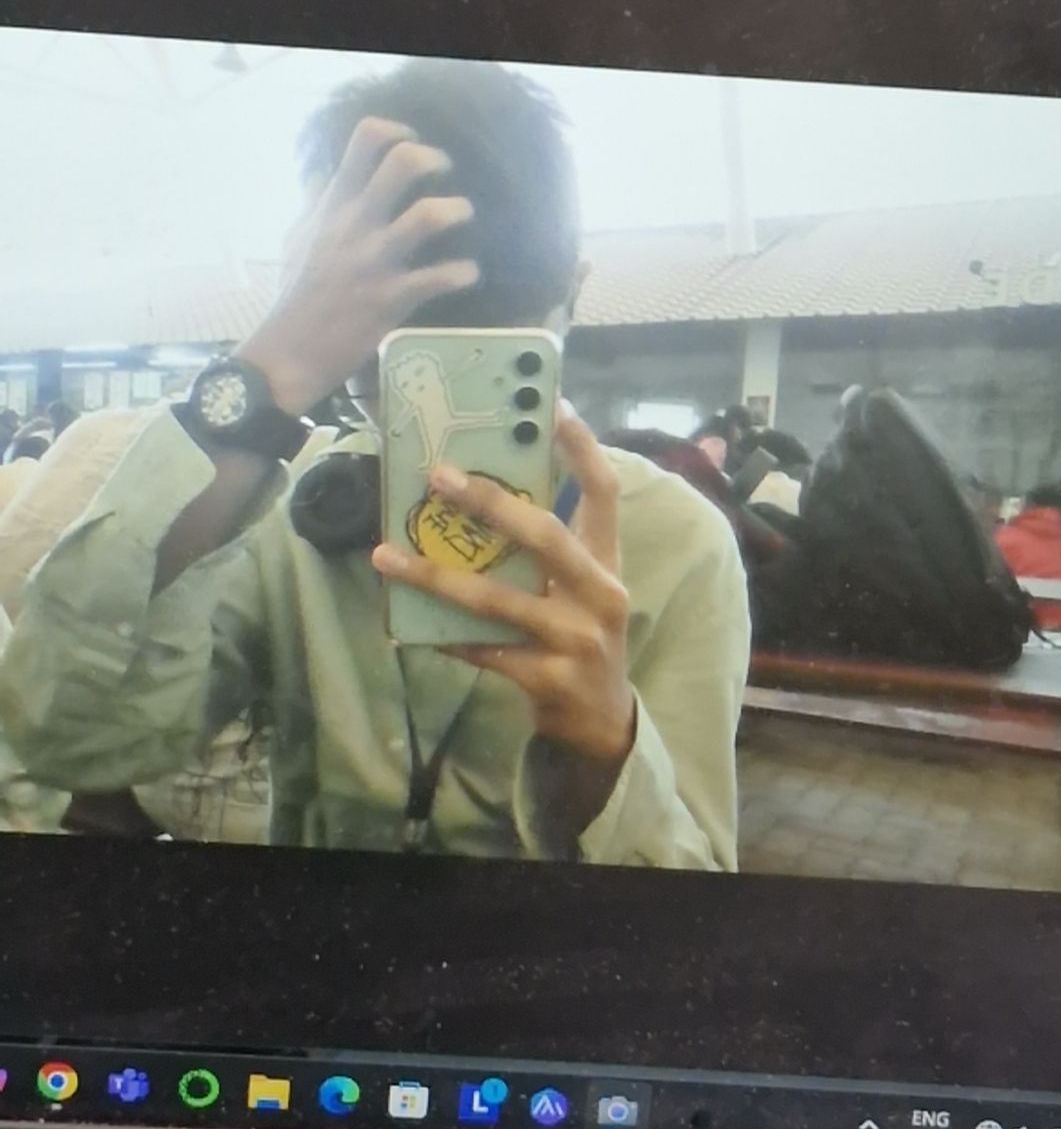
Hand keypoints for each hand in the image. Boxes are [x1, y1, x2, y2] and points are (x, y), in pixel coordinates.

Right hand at [239, 118, 477, 413]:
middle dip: (434, 159)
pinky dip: (464, 272)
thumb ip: (316, 203)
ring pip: (429, 215)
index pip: (364, 140)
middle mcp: (356, 224)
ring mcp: (376, 261)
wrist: (290, 352)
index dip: (397, 131)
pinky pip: (442, 277)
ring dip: (458, 210)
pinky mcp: (393, 298)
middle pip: (403, 163)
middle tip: (444, 176)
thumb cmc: (294, 294)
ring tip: (463, 216)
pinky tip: (467, 273)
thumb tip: (326, 173)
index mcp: (334, 205)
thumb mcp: (296, 237)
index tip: (410, 142)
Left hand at [372, 409, 635, 824]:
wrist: (600, 722)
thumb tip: (479, 493)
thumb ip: (548, 549)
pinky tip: (408, 626)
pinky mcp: (548, 678)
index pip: (603, 492)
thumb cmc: (579, 636)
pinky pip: (484, 650)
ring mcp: (576, 639)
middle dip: (490, 502)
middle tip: (437, 475)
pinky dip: (444, 636)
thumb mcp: (580, 587)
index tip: (553, 406)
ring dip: (435, 577)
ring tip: (385, 556)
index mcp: (607, 562)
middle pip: (546, 535)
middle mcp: (599, 594)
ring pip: (497, 600)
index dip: (582, 448)